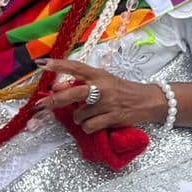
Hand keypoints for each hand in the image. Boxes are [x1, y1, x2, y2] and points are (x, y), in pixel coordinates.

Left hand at [39, 58, 166, 131]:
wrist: (149, 101)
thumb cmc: (123, 91)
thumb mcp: (104, 83)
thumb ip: (82, 85)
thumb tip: (57, 89)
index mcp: (99, 75)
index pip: (77, 67)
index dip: (59, 65)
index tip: (43, 65)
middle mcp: (103, 87)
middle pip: (73, 93)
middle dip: (54, 100)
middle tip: (41, 105)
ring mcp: (108, 102)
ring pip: (79, 115)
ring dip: (80, 119)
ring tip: (89, 115)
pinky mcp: (114, 117)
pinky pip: (89, 126)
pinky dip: (89, 127)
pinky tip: (96, 123)